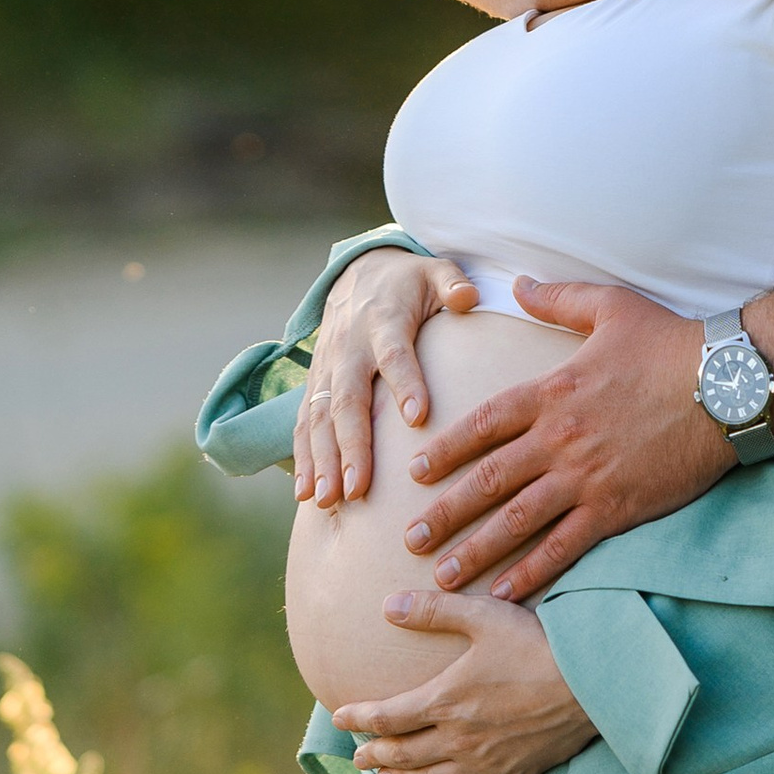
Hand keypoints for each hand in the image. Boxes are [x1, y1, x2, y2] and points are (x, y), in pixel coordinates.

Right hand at [293, 246, 482, 507]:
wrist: (357, 273)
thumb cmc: (408, 283)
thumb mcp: (434, 272)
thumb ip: (453, 283)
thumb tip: (470, 296)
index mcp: (383, 320)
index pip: (395, 354)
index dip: (405, 382)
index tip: (418, 417)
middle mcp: (349, 348)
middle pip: (347, 399)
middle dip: (351, 445)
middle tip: (359, 488)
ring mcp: (327, 369)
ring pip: (319, 418)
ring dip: (322, 461)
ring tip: (327, 501)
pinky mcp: (314, 384)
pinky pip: (303, 423)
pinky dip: (303, 459)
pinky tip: (306, 494)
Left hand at [332, 588, 597, 773]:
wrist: (592, 686)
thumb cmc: (537, 645)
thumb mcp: (483, 616)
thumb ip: (434, 611)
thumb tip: (389, 606)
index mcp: (445, 701)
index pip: (388, 716)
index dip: (360, 719)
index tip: (339, 717)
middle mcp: (458, 739)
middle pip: (403, 754)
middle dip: (375, 754)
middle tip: (357, 756)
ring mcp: (484, 762)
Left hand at [401, 279, 731, 600]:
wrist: (728, 385)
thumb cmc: (672, 343)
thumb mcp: (611, 307)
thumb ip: (558, 299)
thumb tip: (519, 283)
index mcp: (553, 392)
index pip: (484, 424)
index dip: (447, 449)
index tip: (417, 472)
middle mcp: (560, 439)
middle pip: (488, 480)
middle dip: (445, 512)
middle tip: (409, 537)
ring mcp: (587, 477)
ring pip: (517, 520)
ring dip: (475, 550)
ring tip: (442, 575)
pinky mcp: (617, 507)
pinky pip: (564, 546)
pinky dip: (531, 571)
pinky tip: (503, 591)